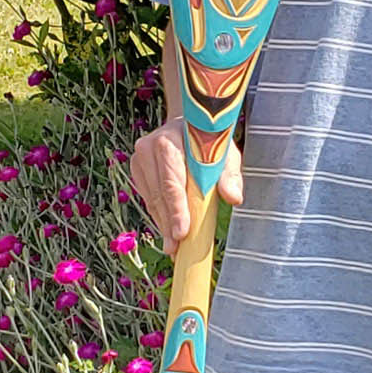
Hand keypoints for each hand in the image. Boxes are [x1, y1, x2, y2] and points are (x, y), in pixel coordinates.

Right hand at [129, 117, 242, 247]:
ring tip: (174, 247)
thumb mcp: (226, 152)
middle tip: (176, 249)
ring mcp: (139, 159)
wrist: (187, 124)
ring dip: (163, 224)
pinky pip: (149, 199)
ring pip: (152, 200)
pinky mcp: (137, 170)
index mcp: (169, 141)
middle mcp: (147, 148)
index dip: (176, 210)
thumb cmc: (210, 140)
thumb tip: (233, 198)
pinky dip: (160, 216)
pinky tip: (168, 230)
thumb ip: (230, 174)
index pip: (171, 182)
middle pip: (159, 195)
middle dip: (169, 224)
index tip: (181, 232)